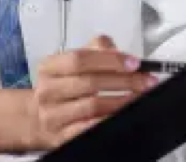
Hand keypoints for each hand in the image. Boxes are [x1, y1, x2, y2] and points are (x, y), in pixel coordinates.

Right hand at [28, 35, 157, 149]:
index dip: (109, 60)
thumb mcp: (72, 63)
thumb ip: (96, 49)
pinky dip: (109, 119)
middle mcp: (48, 90)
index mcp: (49, 67)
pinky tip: (123, 114)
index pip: (80, 59)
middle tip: (145, 81)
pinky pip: (90, 128)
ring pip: (93, 106)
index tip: (133, 63)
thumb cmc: (62, 87)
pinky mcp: (62, 136)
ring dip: (122, 101)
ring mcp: (53, 115)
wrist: (40, 118)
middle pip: (89, 82)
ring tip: (139, 97)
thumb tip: (118, 51)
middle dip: (124, 81)